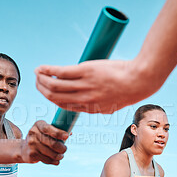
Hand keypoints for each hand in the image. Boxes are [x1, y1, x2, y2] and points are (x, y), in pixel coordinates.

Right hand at [21, 120, 67, 164]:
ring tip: (61, 156)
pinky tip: (55, 160)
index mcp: (38, 124)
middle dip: (62, 148)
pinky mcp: (32, 154)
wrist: (24, 148)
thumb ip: (57, 131)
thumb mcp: (45, 131)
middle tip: (64, 149)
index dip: (59, 133)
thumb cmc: (40, 138)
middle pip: (52, 143)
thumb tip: (70, 133)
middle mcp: (33, 133)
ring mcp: (31, 144)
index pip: (48, 128)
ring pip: (51, 153)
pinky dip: (54, 161)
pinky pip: (47, 160)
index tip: (66, 136)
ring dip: (59, 156)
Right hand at [35, 59, 158, 113]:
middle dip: (43, 90)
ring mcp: (84, 86)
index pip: (65, 106)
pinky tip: (41, 68)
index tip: (47, 92)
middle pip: (56, 97)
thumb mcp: (113, 103)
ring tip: (36, 73)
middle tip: (37, 82)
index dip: (53, 100)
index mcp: (91, 108)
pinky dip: (47, 70)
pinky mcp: (85, 71)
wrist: (140, 80)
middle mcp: (84, 100)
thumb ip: (100, 104)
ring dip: (42, 80)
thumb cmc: (130, 89)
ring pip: (54, 86)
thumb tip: (93, 102)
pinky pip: (60, 72)